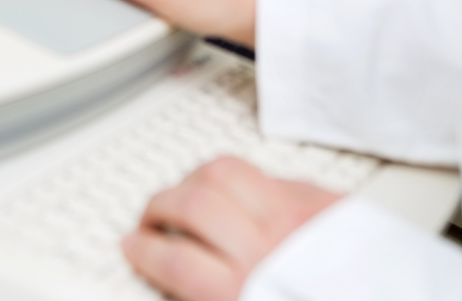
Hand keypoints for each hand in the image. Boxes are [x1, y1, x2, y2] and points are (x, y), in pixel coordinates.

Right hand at [122, 157, 341, 300]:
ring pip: (225, 172)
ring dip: (194, 180)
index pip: (173, 261)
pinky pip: (271, 173)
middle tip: (151, 218)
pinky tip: (239, 190)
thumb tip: (183, 280)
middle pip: (191, 205)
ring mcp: (299, 216)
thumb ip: (219, 295)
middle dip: (159, 207)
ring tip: (186, 192)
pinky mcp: (327, 201)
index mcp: (247, 294)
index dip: (143, 251)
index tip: (133, 247)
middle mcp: (269, 250)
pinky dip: (246, 179)